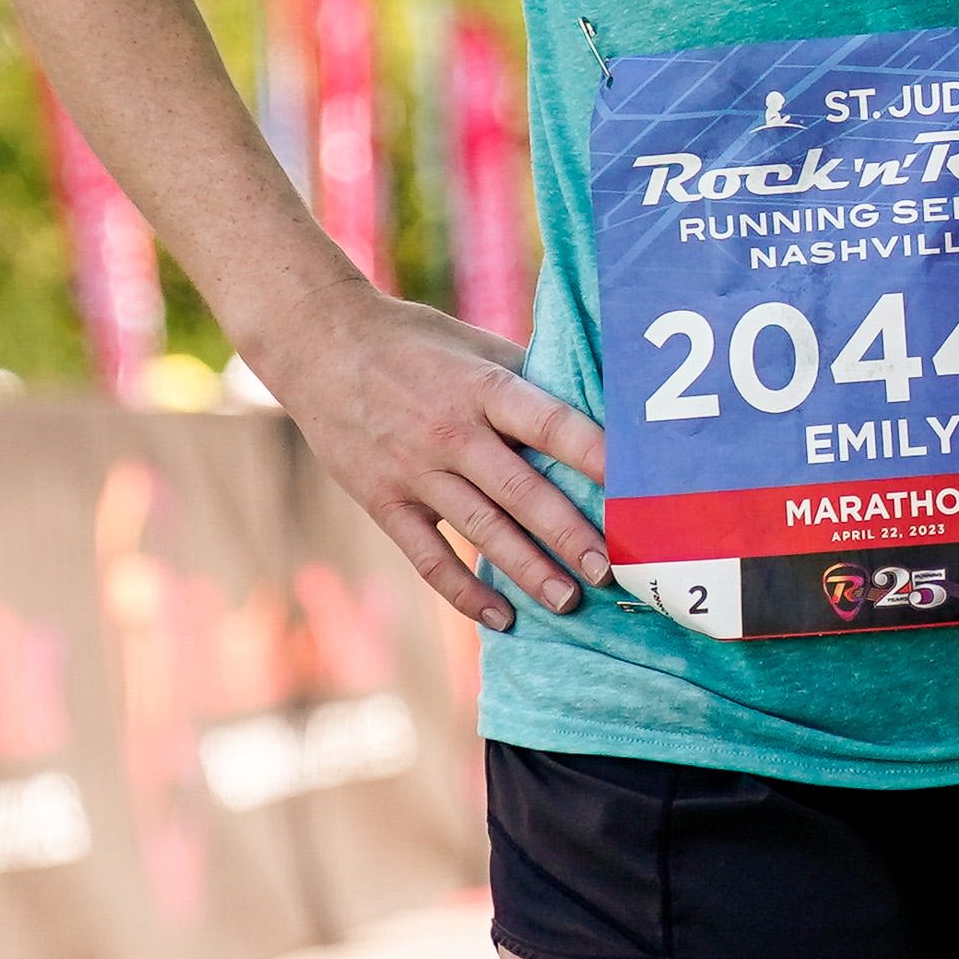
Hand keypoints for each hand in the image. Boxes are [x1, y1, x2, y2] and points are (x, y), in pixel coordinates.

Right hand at [247, 283, 609, 630]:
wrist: (319, 343)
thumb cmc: (416, 341)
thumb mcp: (478, 347)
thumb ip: (530, 381)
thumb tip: (598, 409)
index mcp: (485, 389)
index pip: (553, 425)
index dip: (597, 457)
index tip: (639, 489)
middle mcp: (452, 433)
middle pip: (523, 491)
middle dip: (571, 534)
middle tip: (613, 568)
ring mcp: (415, 471)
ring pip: (482, 530)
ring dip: (528, 570)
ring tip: (570, 601)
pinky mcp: (383, 500)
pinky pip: (428, 556)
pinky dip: (464, 591)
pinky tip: (501, 617)